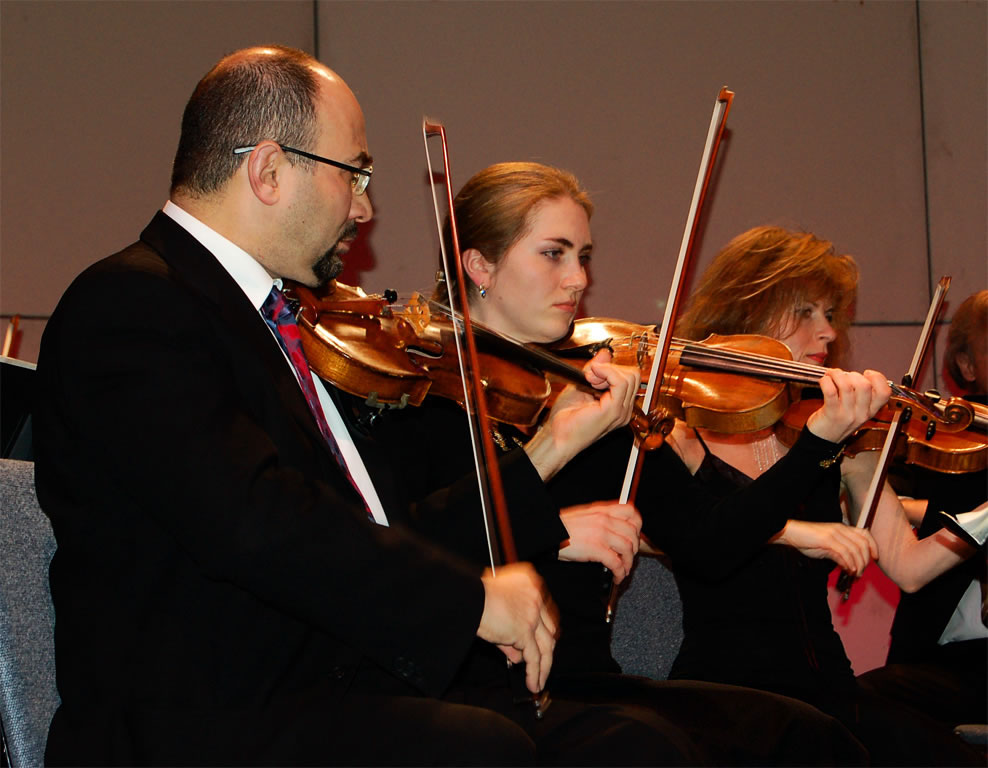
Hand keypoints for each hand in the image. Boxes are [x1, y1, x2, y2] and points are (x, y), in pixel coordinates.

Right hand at [477, 563, 558, 692]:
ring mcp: (532, 613)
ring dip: (545, 666)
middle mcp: (535, 596)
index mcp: (529, 583)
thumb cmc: (474, 594)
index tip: (541, 643)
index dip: (543, 630)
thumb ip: (509, 631)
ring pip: (546, 645)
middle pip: (549, 629)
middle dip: (546, 648)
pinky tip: (533, 684)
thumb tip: (517, 655)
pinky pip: (534, 657)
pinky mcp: (525, 630)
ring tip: (540, 681)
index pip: (544, 611)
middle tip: (543, 664)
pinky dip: (535, 673)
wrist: (467, 595)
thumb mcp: (495, 610)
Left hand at [525, 349, 640, 479]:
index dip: (611, 370)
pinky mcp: (614, 411)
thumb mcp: (581, 385)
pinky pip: (621, 382)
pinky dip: (607, 373)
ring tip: (590, 383)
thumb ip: (594, 370)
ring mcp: (621, 411)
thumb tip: (605, 354)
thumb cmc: (565, 418)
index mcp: (618, 405)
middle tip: (591, 379)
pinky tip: (592, 380)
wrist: (557, 437)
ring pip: (630, 376)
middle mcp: (624, 409)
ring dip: (607, 372)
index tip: (592, 375)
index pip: (630, 377)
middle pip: (633, 374)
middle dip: (611, 369)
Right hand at [558, 502, 641, 581]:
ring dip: (628, 563)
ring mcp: (602, 534)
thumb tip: (614, 530)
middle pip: (632, 533)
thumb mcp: (585, 515)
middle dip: (634, 548)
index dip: (637, 526)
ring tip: (624, 569)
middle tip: (629, 556)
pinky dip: (620, 572)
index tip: (636, 536)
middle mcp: (605, 519)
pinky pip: (617, 563)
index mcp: (602, 510)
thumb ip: (601, 519)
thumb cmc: (563, 527)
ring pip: (628, 549)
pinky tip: (616, 576)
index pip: (631, 512)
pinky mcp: (597, 549)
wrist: (549, 533)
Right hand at [771, 519, 877, 575]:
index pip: (865, 534)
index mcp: (842, 528)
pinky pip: (844, 552)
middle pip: (863, 544)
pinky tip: (848, 569)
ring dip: (858, 564)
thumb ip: (839, 555)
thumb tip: (850, 567)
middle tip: (861, 572)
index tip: (875, 558)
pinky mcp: (827, 539)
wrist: (791, 533)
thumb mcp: (826, 548)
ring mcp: (834, 533)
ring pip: (855, 549)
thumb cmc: (806, 541)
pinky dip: (849, 563)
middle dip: (866, 560)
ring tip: (855, 574)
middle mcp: (840, 529)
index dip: (873, 546)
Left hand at [806, 368, 889, 442]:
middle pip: (865, 385)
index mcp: (871, 411)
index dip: (878, 378)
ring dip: (837, 375)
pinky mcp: (831, 414)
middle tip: (844, 376)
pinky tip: (824, 381)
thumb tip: (859, 375)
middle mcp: (861, 413)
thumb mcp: (857, 411)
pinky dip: (826, 381)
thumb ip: (863, 396)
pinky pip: (830, 391)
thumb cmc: (838, 421)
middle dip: (853, 374)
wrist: (824, 440)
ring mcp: (847, 414)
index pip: (884, 393)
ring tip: (831, 375)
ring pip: (847, 385)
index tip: (867, 373)